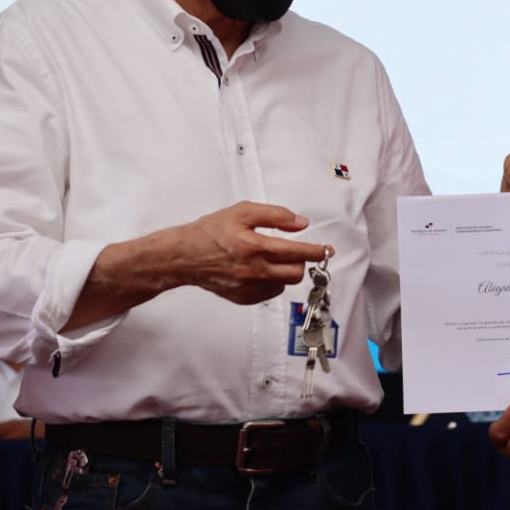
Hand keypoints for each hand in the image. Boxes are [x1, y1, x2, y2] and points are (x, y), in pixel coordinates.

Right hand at [180, 201, 328, 303]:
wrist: (184, 256)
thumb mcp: (243, 211)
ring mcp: (248, 287)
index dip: (316, 251)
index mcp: (254, 246)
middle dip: (301, 261)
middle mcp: (253, 270)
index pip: (296, 252)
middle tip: (297, 252)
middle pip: (295, 273)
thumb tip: (301, 223)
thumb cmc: (211, 231)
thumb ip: (276, 215)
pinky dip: (272, 282)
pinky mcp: (243, 298)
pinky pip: (270, 293)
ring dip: (286, 272)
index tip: (326, 250)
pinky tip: (261, 271)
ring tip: (273, 260)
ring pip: (284, 285)